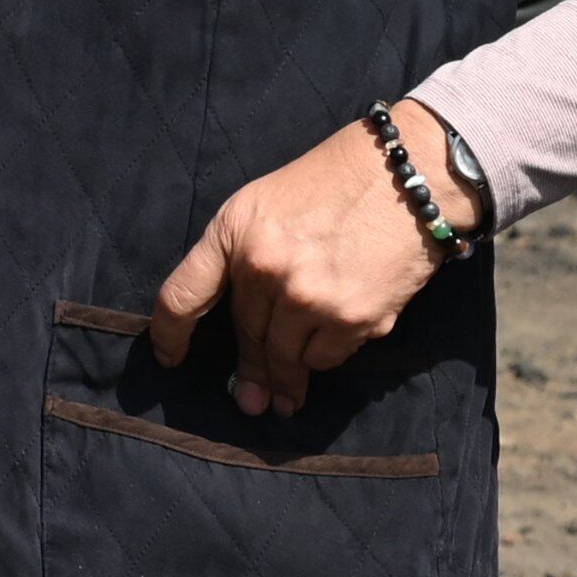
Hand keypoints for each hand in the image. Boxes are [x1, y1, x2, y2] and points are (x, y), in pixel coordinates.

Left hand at [151, 98, 485, 418]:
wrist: (408, 175)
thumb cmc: (332, 183)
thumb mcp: (263, 204)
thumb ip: (240, 254)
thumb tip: (240, 314)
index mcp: (232, 233)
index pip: (183, 295)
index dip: (169, 334)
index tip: (168, 359)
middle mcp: (263, 268)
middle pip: (245, 335)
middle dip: (248, 372)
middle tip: (249, 402)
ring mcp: (306, 296)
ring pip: (284, 355)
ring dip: (286, 379)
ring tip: (286, 399)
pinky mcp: (351, 317)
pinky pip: (325, 357)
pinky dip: (325, 358)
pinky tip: (330, 353)